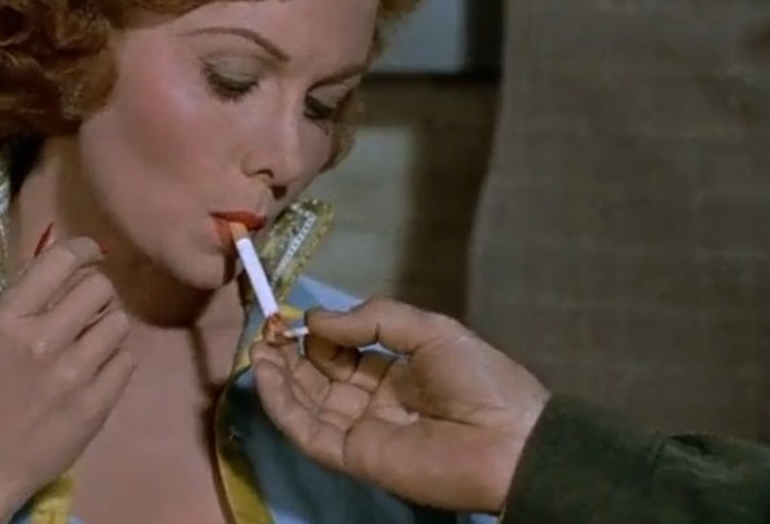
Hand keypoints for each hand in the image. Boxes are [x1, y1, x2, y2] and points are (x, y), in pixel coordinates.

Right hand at [0, 237, 133, 522]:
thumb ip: (21, 302)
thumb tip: (59, 263)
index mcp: (8, 319)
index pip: (60, 260)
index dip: (84, 250)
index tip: (92, 254)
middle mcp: (42, 339)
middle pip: (99, 287)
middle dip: (99, 294)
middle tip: (89, 310)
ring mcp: (72, 373)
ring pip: (119, 322)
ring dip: (109, 328)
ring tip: (93, 344)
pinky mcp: (95, 404)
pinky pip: (127, 360)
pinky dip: (116, 362)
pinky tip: (98, 372)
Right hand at [251, 298, 549, 513]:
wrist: (510, 440)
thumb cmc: (479, 380)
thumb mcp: (430, 330)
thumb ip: (373, 320)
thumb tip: (315, 320)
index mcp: (394, 372)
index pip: (342, 351)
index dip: (317, 333)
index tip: (292, 314)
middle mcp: (371, 400)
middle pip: (318, 376)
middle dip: (290, 352)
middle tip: (266, 329)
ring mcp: (359, 429)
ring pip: (305, 403)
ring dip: (278, 376)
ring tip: (258, 347)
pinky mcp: (352, 456)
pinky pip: (307, 431)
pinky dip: (282, 404)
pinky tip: (268, 374)